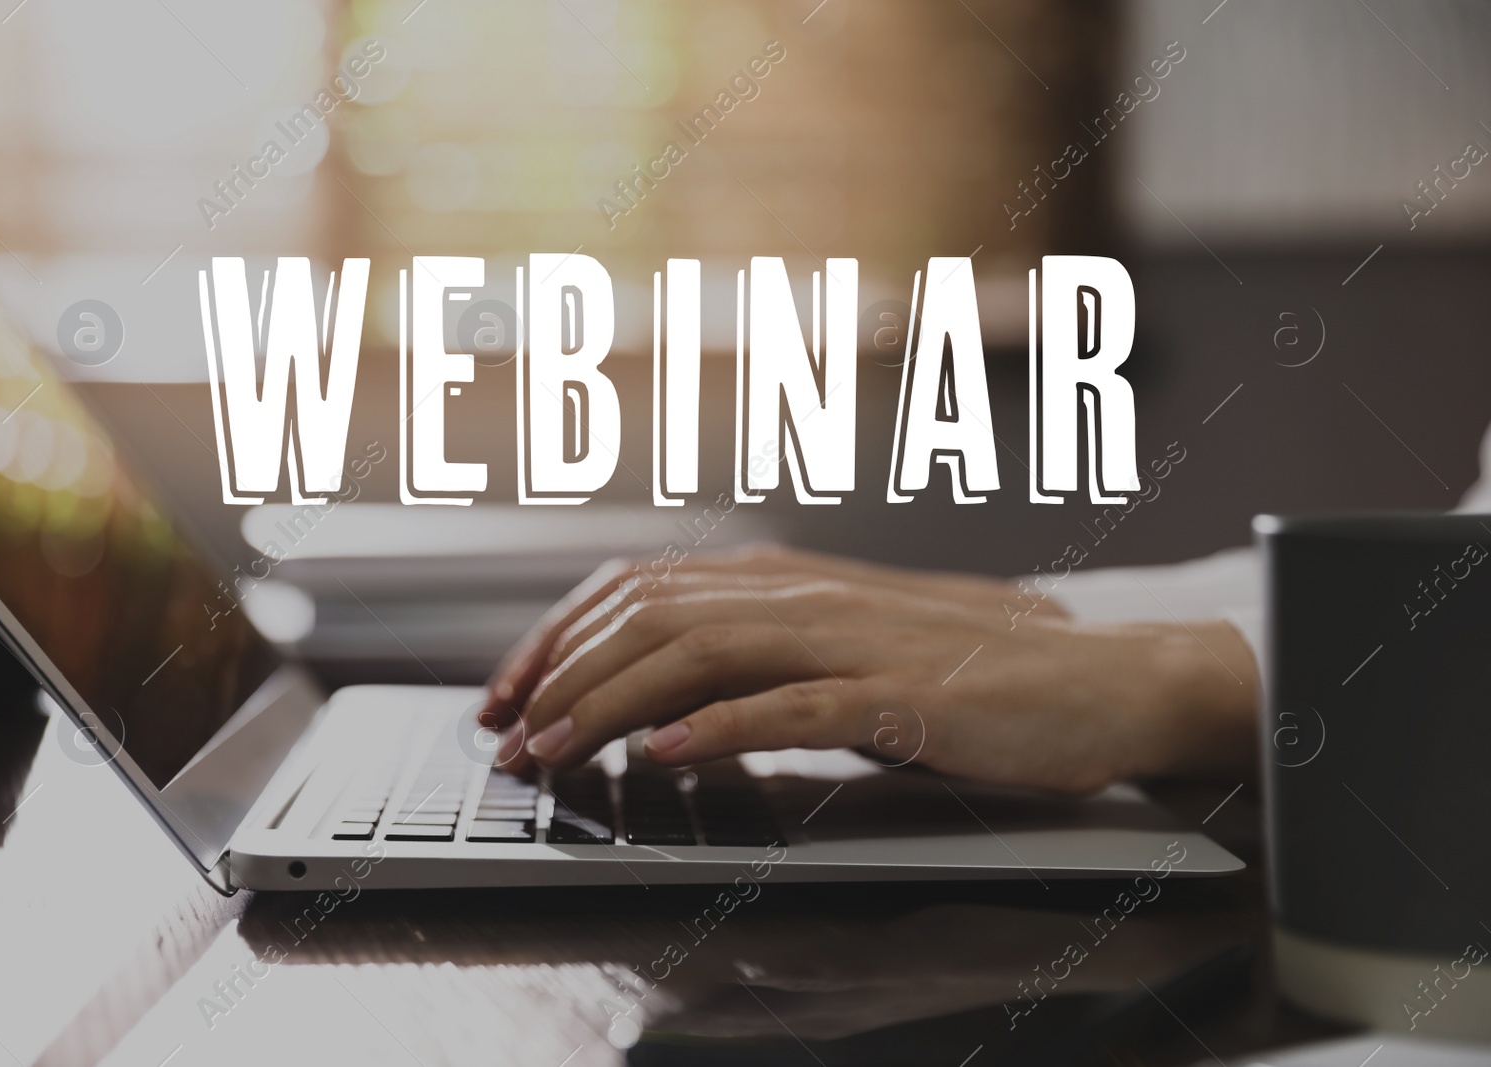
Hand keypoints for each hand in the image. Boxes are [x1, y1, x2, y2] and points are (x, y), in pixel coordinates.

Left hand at [486, 543, 1061, 716]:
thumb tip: (657, 696)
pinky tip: (663, 754)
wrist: (1096, 678)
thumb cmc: (967, 670)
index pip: (640, 588)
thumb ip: (760, 657)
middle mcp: (807, 595)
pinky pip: (793, 706)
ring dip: (611, 703)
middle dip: (560, 674)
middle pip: (651, 615)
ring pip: (700, 653)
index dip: (559, 634)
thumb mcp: (842, 650)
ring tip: (553, 749)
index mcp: (787, 580)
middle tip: (504, 735)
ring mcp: (854, 641)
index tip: (507, 689)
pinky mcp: (902, 695)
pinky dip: (717, 727)